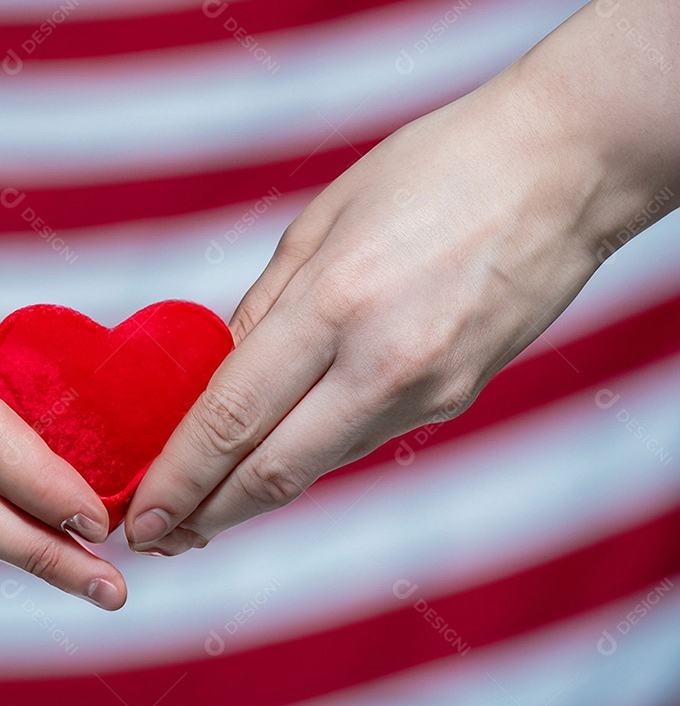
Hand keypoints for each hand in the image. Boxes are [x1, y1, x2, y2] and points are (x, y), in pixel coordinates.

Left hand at [125, 0, 679, 554]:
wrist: (563, 169)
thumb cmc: (433, 171)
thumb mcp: (321, 222)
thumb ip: (265, 307)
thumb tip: (221, 374)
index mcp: (335, 303)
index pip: (232, 419)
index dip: (179, 478)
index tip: (142, 514)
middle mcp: (383, 363)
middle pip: (274, 474)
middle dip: (207, 515)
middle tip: (160, 536)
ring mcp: (429, 391)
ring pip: (319, 464)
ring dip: (255, 490)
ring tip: (207, 499)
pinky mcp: (458, 399)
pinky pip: (363, 437)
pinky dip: (311, 451)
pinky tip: (281, 448)